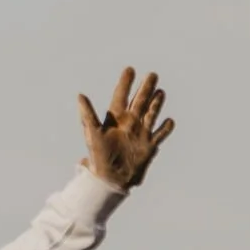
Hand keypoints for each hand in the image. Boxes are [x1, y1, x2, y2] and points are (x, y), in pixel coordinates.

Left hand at [77, 64, 173, 189]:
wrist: (110, 180)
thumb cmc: (99, 157)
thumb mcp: (92, 133)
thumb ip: (88, 114)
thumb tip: (80, 95)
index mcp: (115, 119)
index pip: (120, 96)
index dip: (125, 83)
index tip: (130, 69)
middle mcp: (129, 123)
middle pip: (139, 102)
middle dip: (145, 89)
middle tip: (152, 74)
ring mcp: (140, 134)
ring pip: (151, 114)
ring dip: (156, 103)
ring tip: (161, 92)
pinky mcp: (148, 146)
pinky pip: (159, 134)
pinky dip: (165, 128)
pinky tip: (169, 120)